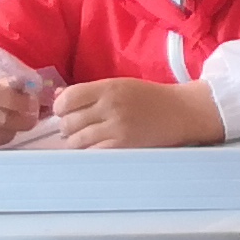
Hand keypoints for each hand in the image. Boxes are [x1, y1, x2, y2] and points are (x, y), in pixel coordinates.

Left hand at [26, 76, 218, 149]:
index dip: (60, 108)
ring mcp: (116, 128)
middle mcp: (109, 107)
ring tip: (83, 140)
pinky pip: (93, 153)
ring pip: (77, 140)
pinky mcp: (124, 146)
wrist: (181, 112)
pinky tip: (94, 150)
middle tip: (74, 129)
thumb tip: (58, 98)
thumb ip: (90, 92)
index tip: (64, 113)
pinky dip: (88, 153)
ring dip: (75, 143)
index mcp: (107, 88)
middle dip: (67, 128)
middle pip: (69, 122)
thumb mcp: (119, 85)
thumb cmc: (149, 98)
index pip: (68, 99)